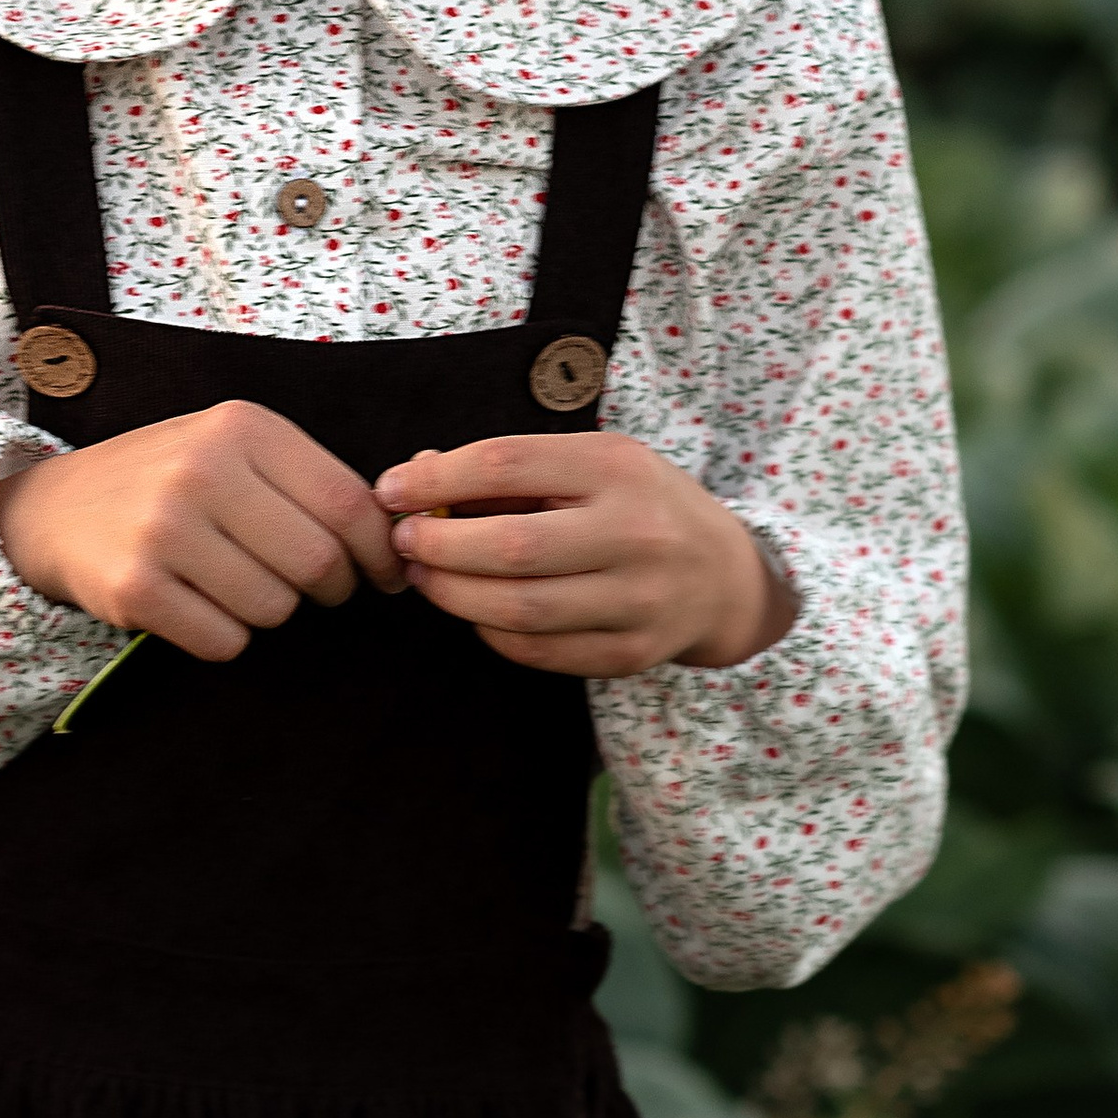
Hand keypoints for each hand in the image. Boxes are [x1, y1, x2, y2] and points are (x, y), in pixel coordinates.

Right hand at [0, 400, 403, 661]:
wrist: (50, 510)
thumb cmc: (166, 482)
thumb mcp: (232, 449)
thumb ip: (309, 481)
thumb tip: (401, 534)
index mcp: (241, 426)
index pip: (349, 504)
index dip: (380, 553)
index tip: (383, 574)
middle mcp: (202, 469)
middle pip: (318, 563)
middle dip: (328, 589)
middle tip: (309, 589)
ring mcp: (163, 529)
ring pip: (274, 608)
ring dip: (268, 611)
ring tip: (231, 583)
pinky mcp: (134, 588)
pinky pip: (224, 641)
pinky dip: (222, 636)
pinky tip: (193, 605)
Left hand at [375, 430, 796, 675]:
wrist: (725, 575)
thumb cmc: (638, 506)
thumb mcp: (591, 464)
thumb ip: (510, 470)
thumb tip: (413, 479)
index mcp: (618, 468)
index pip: (508, 464)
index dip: (436, 478)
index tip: (393, 490)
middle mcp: (636, 533)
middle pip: (510, 546)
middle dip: (439, 545)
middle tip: (406, 541)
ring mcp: (639, 600)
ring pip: (519, 609)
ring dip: (453, 595)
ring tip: (428, 576)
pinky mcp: (631, 653)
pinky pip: (538, 651)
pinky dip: (492, 632)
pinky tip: (476, 610)